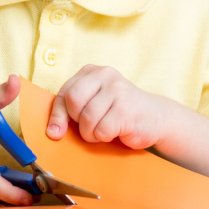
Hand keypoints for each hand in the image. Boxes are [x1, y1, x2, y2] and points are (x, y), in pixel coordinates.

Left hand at [47, 65, 169, 148]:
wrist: (156, 117)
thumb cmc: (117, 111)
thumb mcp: (92, 103)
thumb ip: (70, 111)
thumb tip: (52, 132)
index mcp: (91, 71)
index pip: (64, 93)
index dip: (58, 116)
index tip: (56, 132)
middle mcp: (105, 75)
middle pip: (73, 101)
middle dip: (77, 122)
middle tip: (89, 126)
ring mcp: (118, 90)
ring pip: (87, 119)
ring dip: (91, 133)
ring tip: (103, 130)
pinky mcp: (127, 109)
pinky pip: (102, 130)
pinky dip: (104, 137)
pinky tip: (115, 131)